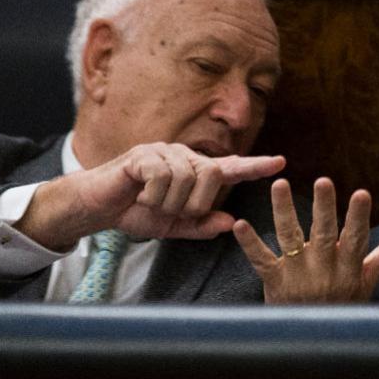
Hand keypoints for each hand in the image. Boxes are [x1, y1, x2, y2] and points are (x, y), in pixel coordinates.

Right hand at [17, 143, 285, 250]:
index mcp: (195, 173)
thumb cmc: (136, 212)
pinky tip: (139, 194)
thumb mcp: (173, 226)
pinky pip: (162, 177)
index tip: (281, 163)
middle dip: (197, 203)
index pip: (232, 168)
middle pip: (213, 174)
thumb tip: (231, 222)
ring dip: (169, 202)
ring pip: (187, 179)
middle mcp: (185, 157)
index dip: (256, 166)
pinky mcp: (144, 154)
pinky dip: (152, 195)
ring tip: (151, 203)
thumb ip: (201, 225)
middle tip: (175, 212)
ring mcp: (165, 152)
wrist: (97, 207)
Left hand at [233, 177, 378, 302]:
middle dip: (324, 208)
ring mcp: (297, 276)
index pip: (356, 239)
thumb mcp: (367, 285)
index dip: (358, 217)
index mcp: (348, 270)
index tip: (361, 193)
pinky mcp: (273, 282)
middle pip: (323, 235)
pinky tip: (240, 225)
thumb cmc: (342, 308)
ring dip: (284, 211)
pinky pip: (261, 260)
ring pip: (290, 239)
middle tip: (323, 181)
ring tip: (280, 186)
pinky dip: (250, 243)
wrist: (309, 343)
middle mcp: (323, 272)